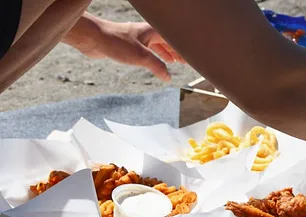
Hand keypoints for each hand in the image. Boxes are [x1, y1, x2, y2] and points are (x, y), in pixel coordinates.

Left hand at [68, 18, 183, 80]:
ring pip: (157, 46)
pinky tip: (155, 63)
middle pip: (168, 42)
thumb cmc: (116, 42)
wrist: (93, 38)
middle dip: (177, 52)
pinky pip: (148, 51)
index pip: (175, 40)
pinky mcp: (130, 45)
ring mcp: (139, 38)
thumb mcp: (141, 57)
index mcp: (154, 31)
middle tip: (187, 61)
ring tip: (175, 62)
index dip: (184, 49)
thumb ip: (157, 67)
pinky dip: (155, 57)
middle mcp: (148, 33)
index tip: (194, 57)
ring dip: (166, 54)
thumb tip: (168, 77)